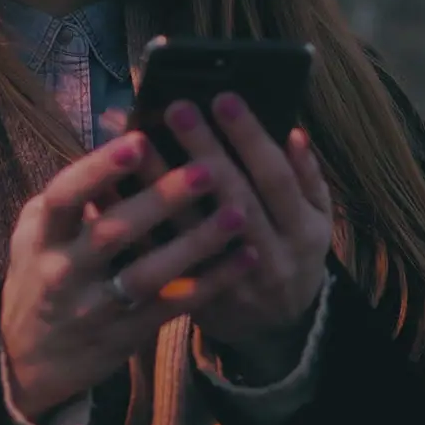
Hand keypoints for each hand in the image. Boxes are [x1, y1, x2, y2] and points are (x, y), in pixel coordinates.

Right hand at [0, 131, 257, 417]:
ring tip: (237, 211)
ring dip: (197, 242)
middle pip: (114, 232)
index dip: (100, 168)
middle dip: (161, 199)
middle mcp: (66, 270)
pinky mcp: (128, 333)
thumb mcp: (36, 235)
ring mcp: (98, 305)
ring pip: (150, 272)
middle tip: (206, 168)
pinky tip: (246, 256)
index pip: (66, 196)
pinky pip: (175, 305)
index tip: (139, 140)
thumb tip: (112, 140)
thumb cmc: (40, 276)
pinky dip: (213, 281)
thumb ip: (68, 197)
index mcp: (42, 236)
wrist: (32, 358)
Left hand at [161, 94, 332, 382]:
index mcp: (303, 232)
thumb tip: (293, 131)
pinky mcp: (194, 297)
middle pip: (233, 198)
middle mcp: (271, 258)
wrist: (275, 327)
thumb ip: (305, 178)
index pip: (276, 178)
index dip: (251, 138)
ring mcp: (230, 282)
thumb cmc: (290, 249)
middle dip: (204, 150)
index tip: (223, 96)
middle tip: (176, 106)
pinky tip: (110, 190)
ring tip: (137, 142)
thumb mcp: (314, 219)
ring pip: (190, 230)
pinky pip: (158, 258)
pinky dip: (134, 223)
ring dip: (161, 184)